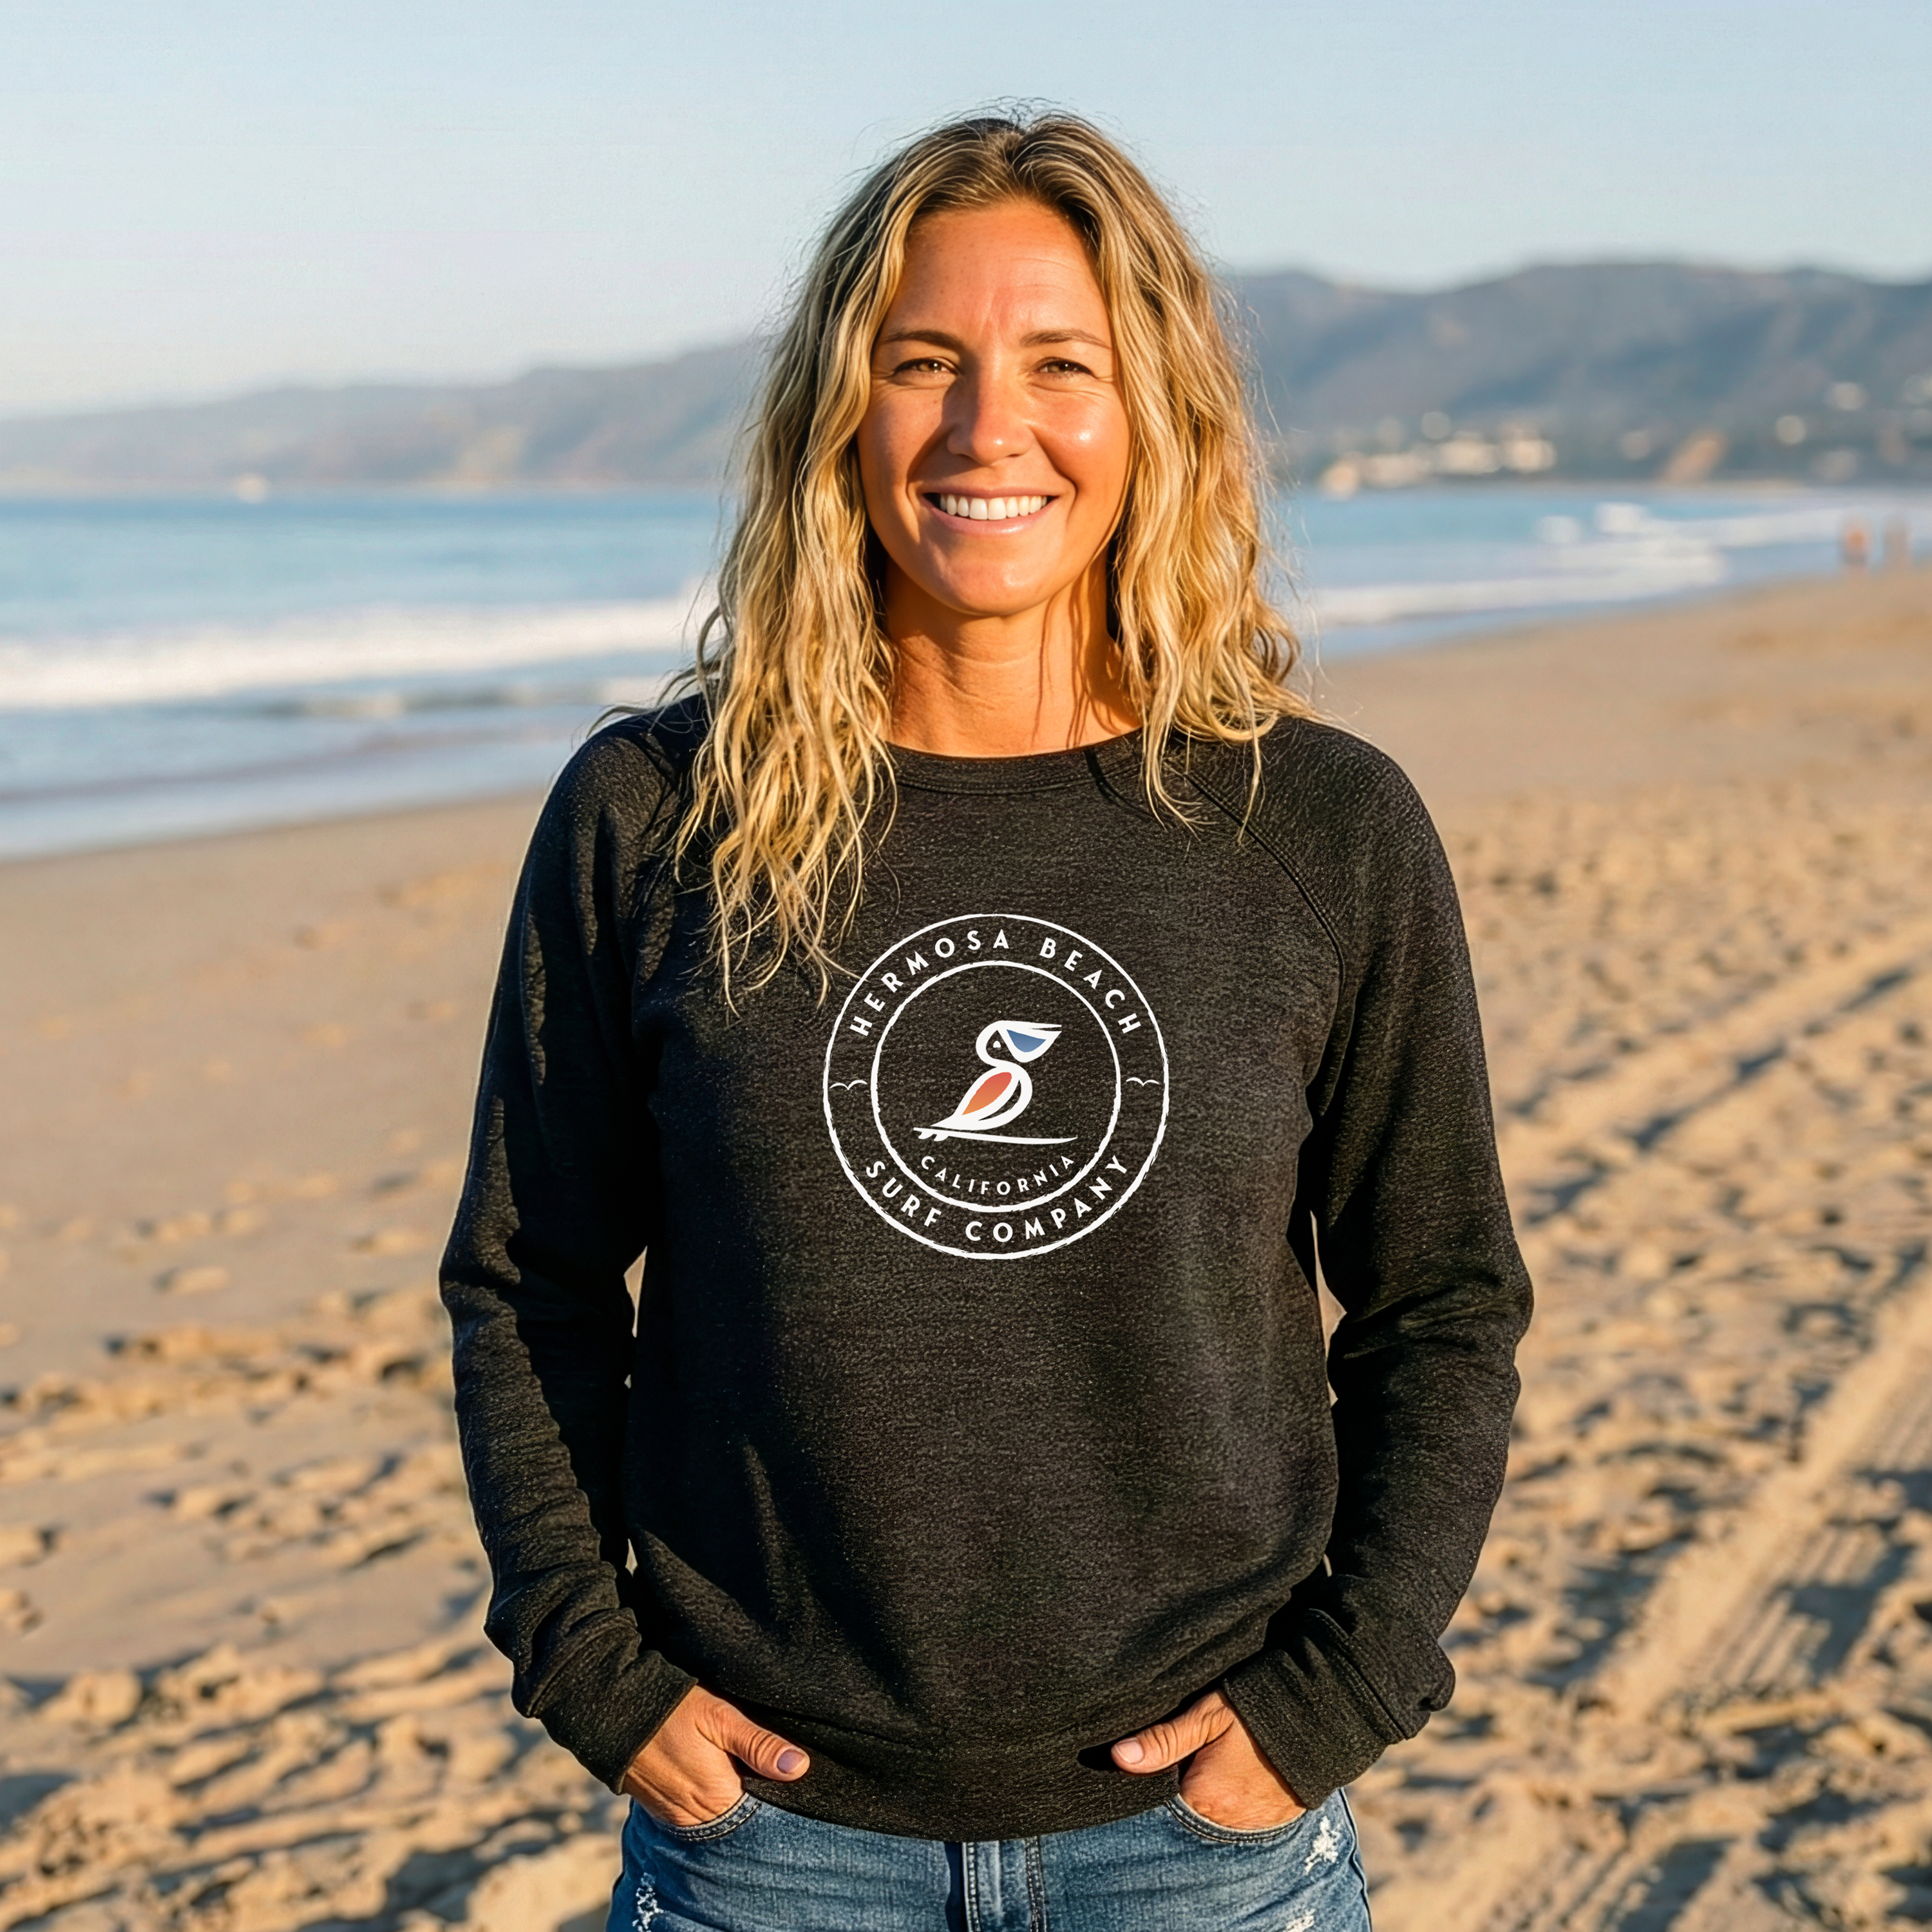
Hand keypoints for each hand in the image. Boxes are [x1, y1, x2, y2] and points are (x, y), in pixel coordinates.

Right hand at [620, 1685, 809, 1827]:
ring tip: (742, 1773)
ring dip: (732, 1799)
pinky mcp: (662, 1811)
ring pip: (718, 1817)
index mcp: (718, 1799)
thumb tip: (799, 1767)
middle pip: (740, 1817)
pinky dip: (709, 1799)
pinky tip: (716, 1777)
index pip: (762, 1812)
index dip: (777, 1796)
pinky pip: (696, 1814)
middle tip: (766, 1771)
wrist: (613, 1712)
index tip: (789, 1778)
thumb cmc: (672, 1710)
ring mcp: (677, 1818)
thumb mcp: (720, 1718)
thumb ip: (758, 1745)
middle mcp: (697, 1819)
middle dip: (756, 1799)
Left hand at [1111, 1689, 1305, 1830]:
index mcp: (1204, 1798)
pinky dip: (1233, 1802)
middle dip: (1182, 1789)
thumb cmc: (1258, 1709)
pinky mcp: (1274, 1820)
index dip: (1155, 1784)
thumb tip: (1118, 1758)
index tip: (1155, 1762)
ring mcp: (1253, 1825)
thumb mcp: (1207, 1715)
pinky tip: (1236, 1777)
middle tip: (1191, 1757)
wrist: (1320, 1715)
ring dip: (1209, 1797)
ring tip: (1215, 1765)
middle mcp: (1227, 1822)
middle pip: (1189, 1813)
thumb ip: (1164, 1740)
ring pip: (1215, 1816)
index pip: (1162, 1804)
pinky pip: (1241, 1818)